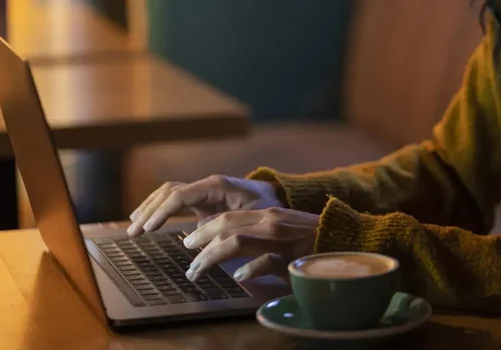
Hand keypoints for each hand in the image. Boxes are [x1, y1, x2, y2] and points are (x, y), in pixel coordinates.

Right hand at [127, 175, 285, 235]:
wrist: (278, 200)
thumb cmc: (269, 209)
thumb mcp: (253, 218)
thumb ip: (226, 226)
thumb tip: (195, 236)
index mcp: (216, 186)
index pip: (179, 195)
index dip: (161, 212)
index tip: (148, 229)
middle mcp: (206, 185)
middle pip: (168, 192)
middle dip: (149, 210)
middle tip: (133, 232)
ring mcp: (203, 191)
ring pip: (168, 193)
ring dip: (150, 208)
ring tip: (133, 226)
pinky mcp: (203, 200)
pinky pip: (175, 200)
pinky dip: (159, 209)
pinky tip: (148, 220)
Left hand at [182, 207, 318, 281]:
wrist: (347, 240)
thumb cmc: (310, 240)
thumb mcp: (281, 232)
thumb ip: (255, 237)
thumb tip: (227, 248)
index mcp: (266, 215)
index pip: (227, 217)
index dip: (203, 229)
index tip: (188, 242)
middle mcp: (270, 221)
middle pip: (225, 225)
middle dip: (199, 241)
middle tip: (186, 260)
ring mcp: (281, 238)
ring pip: (237, 241)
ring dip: (211, 257)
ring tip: (197, 272)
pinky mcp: (294, 257)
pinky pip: (267, 261)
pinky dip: (250, 268)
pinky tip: (239, 277)